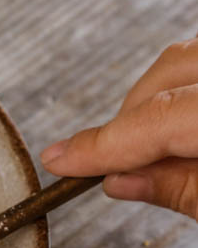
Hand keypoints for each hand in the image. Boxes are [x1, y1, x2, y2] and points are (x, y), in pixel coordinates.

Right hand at [41, 37, 197, 218]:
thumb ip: (182, 189)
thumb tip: (122, 180)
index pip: (156, 118)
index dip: (101, 145)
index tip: (61, 162)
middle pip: (168, 73)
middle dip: (131, 118)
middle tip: (114, 165)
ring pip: (186, 58)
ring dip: (159, 99)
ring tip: (153, 149)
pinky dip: (186, 90)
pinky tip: (185, 125)